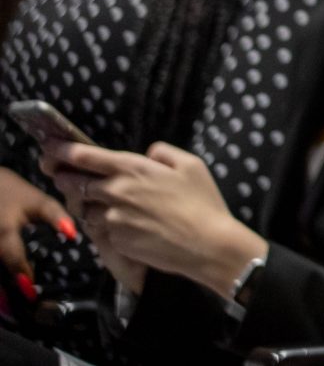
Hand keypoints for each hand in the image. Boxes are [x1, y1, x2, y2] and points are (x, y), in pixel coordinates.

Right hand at [0, 166, 77, 298]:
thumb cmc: (13, 193)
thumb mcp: (37, 201)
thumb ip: (55, 217)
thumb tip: (74, 235)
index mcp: (4, 232)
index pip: (14, 261)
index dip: (23, 278)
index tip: (31, 295)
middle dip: (3, 290)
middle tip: (16, 306)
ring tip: (6, 304)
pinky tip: (1, 293)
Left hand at [40, 141, 265, 297]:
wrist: (205, 244)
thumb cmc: (203, 202)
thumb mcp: (192, 164)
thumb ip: (164, 153)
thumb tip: (148, 154)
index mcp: (133, 169)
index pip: (86, 156)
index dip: (62, 150)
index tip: (48, 147)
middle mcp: (116, 192)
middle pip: (74, 183)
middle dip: (63, 177)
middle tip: (59, 175)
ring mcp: (113, 219)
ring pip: (86, 209)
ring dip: (87, 204)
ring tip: (101, 203)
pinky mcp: (115, 240)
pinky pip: (101, 229)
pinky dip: (105, 224)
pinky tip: (123, 223)